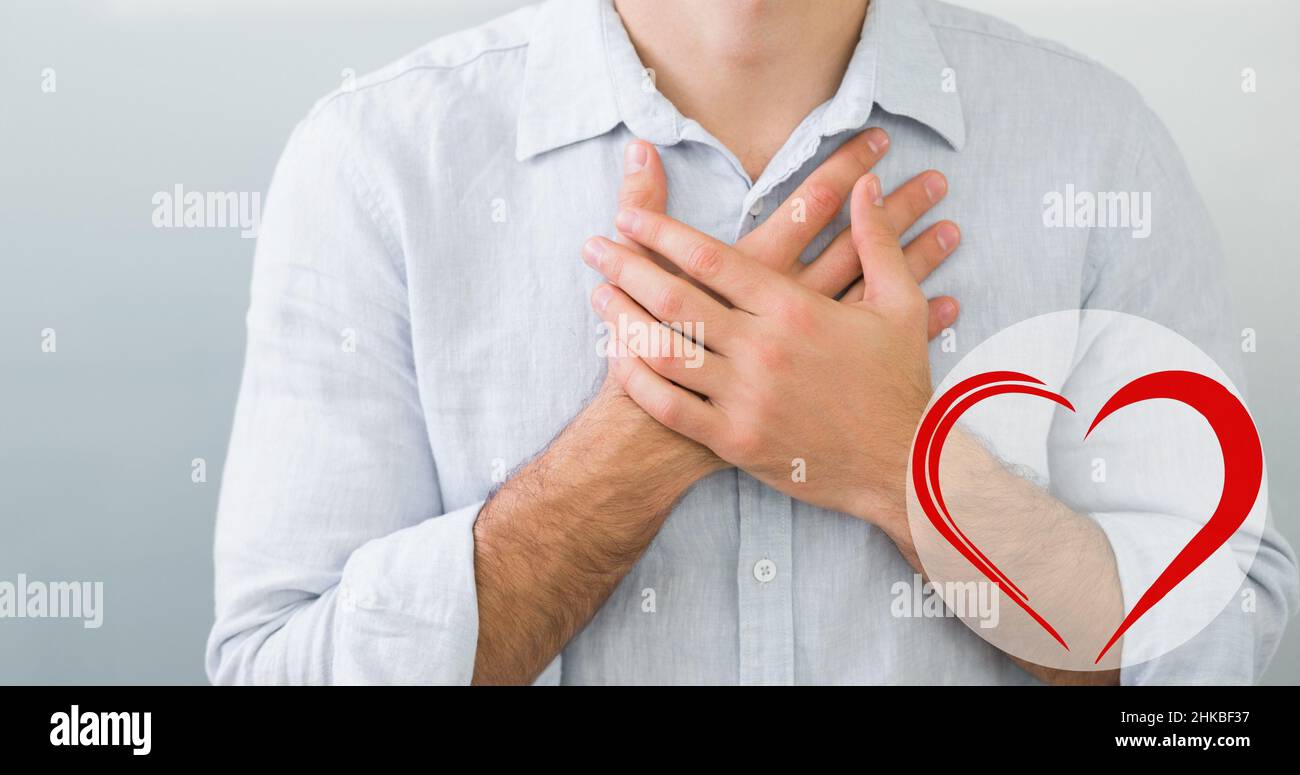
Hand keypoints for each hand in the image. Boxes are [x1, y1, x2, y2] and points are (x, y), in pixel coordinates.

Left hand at [586, 172, 935, 535]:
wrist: (903, 464)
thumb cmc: (899, 382)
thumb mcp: (901, 304)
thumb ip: (878, 240)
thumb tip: (869, 185)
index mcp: (795, 308)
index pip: (711, 258)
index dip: (662, 233)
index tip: (628, 216)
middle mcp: (763, 349)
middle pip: (675, 298)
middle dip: (625, 266)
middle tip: (592, 246)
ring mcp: (745, 398)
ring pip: (663, 351)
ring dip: (621, 319)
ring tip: (597, 295)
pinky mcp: (735, 441)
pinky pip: (670, 407)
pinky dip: (637, 380)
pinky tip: (616, 357)